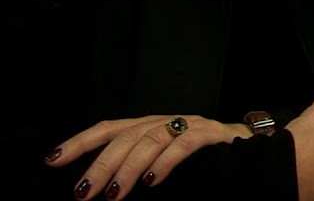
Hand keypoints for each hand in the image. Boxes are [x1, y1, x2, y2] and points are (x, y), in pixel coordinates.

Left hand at [46, 114, 249, 199]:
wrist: (259, 155)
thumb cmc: (209, 165)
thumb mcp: (167, 166)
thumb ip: (141, 171)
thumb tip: (104, 190)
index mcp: (153, 126)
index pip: (110, 128)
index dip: (80, 142)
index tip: (52, 160)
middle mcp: (168, 121)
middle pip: (126, 134)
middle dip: (100, 163)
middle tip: (84, 193)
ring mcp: (192, 124)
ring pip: (150, 138)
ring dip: (127, 168)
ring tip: (112, 194)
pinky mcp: (213, 135)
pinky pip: (185, 144)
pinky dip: (165, 162)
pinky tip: (151, 181)